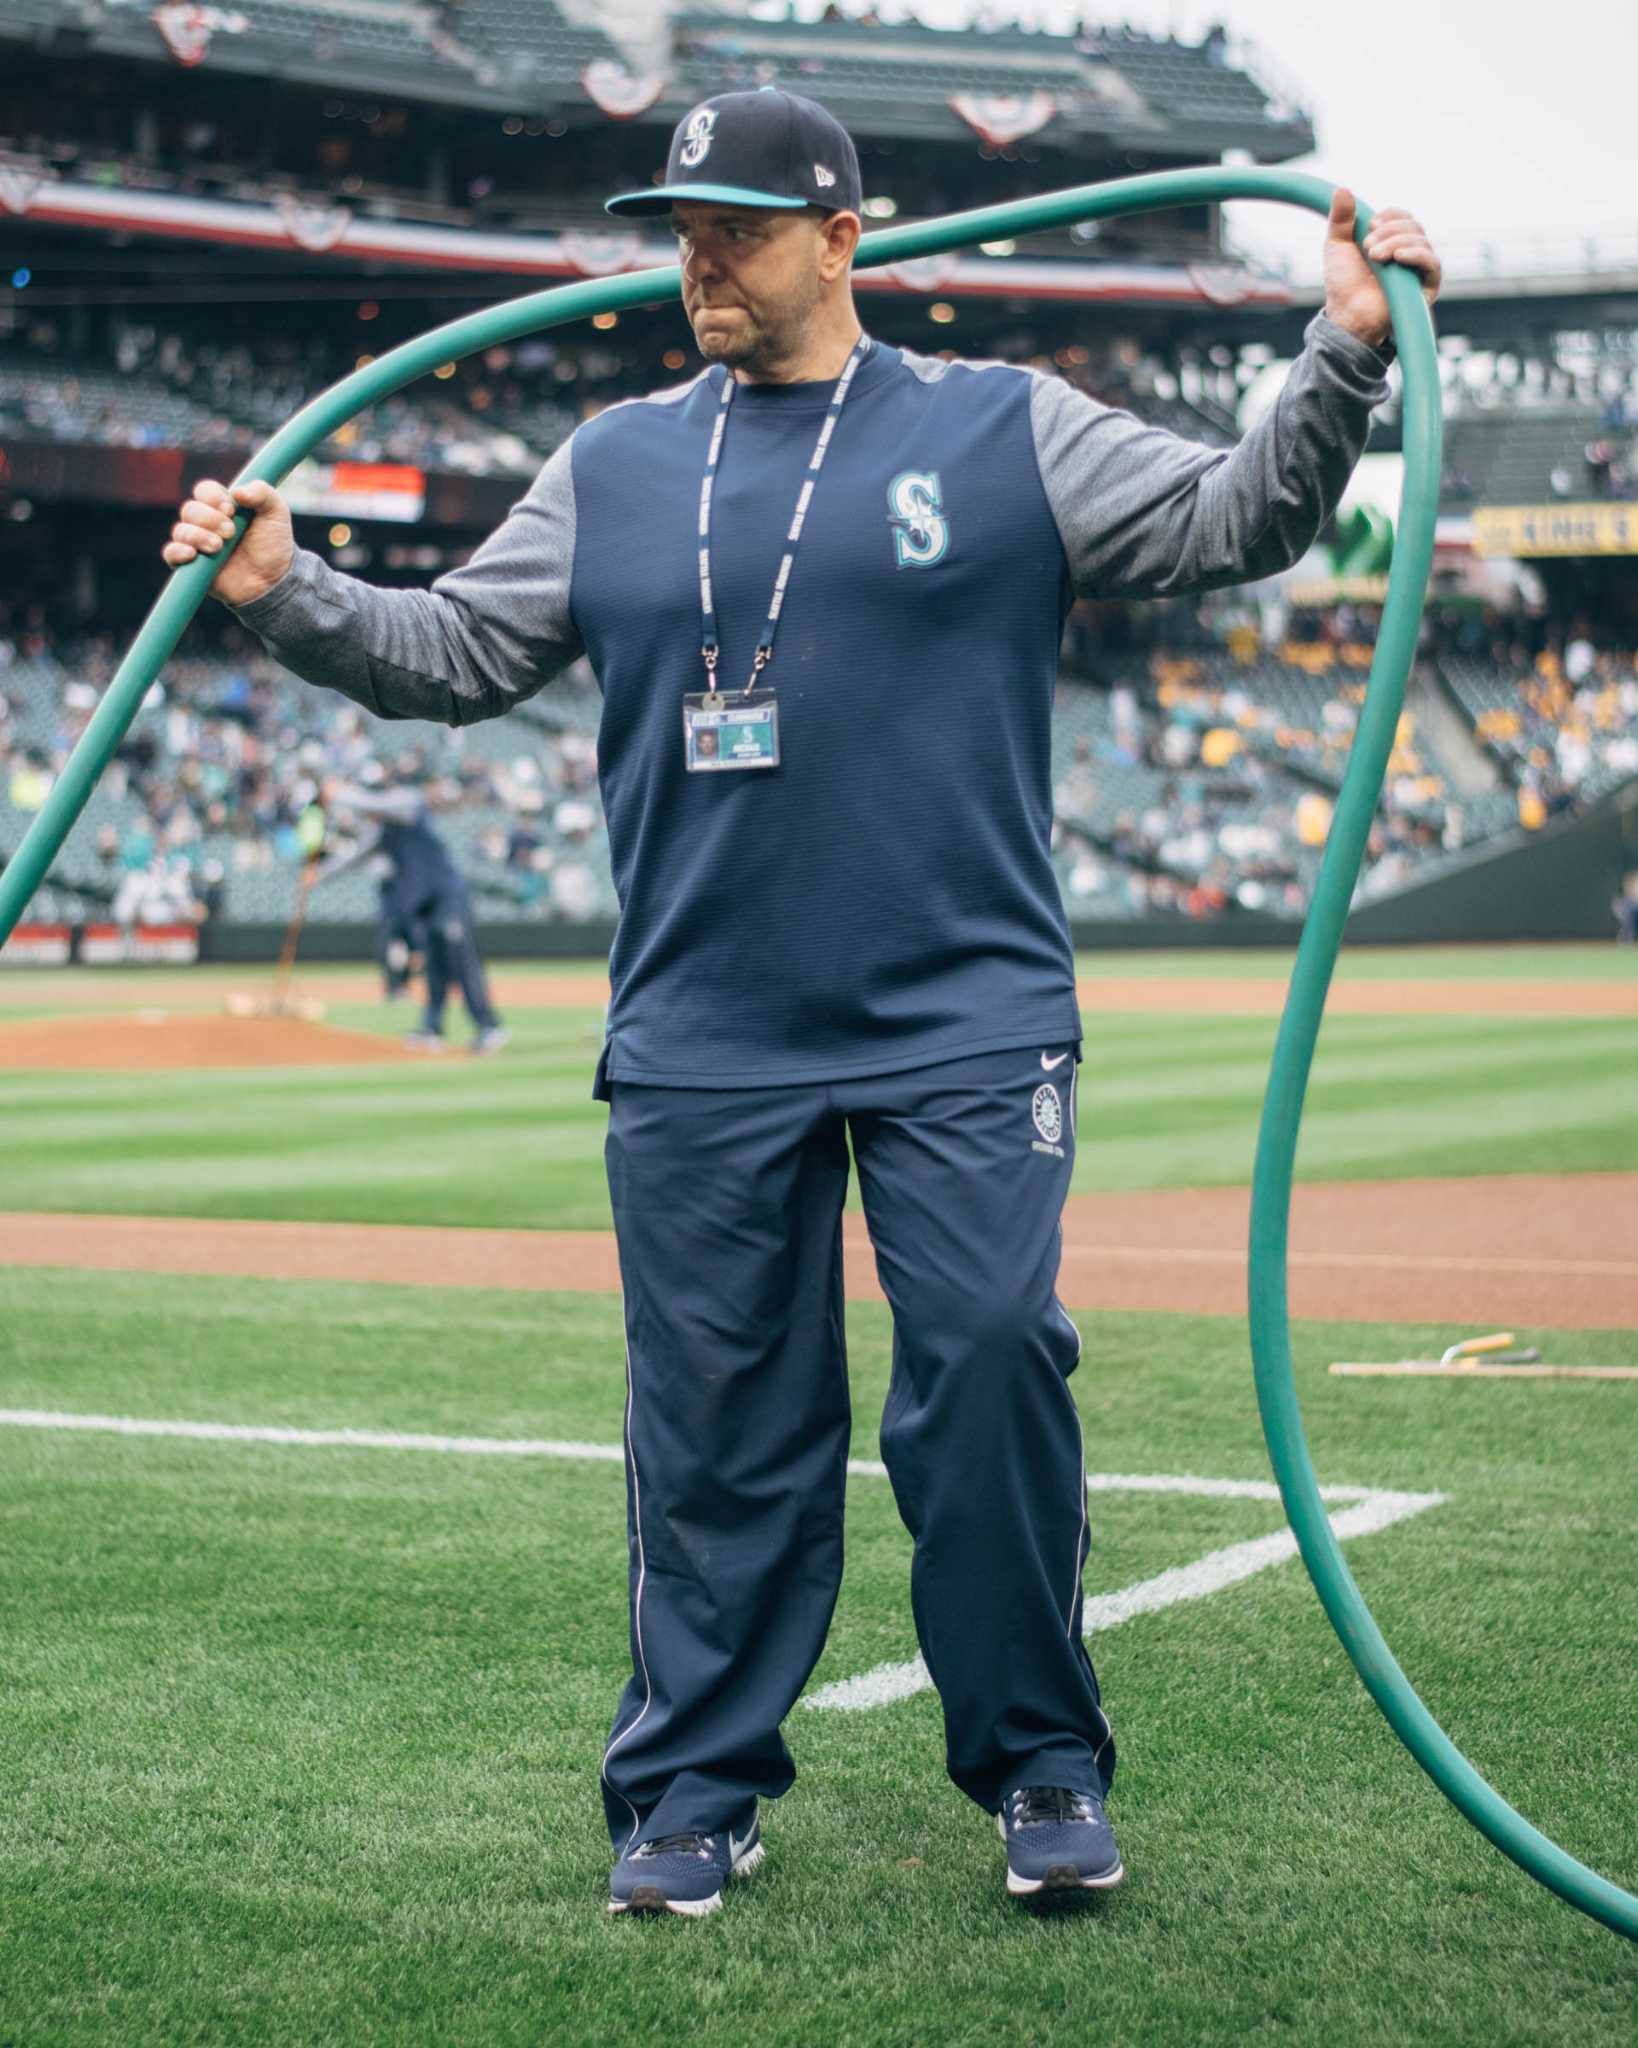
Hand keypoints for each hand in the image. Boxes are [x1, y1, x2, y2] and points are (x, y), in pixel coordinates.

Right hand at [162, 477, 294, 604]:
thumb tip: (238, 491)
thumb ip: (262, 493)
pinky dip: (177, 551)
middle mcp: (206, 522)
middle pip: (190, 509)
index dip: (212, 497)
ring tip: (219, 546)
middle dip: (209, 519)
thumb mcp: (276, 513)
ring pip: (180, 530)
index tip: (231, 509)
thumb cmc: (273, 544)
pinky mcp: (191, 565)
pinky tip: (192, 553)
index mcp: (222, 506)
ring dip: (198, 536)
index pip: (204, 490)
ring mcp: (197, 543)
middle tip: (231, 532)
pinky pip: (170, 554)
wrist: (274, 580)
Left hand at [1322, 188, 1441, 351]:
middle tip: (1368, 245)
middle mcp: (1409, 252)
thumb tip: (1341, 189)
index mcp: (1392, 239)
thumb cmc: (1343, 284)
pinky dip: (1417, 255)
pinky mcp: (1426, 287)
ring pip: (1422, 241)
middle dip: (1390, 231)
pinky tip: (1398, 257)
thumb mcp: (1337, 246)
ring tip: (1375, 256)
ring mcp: (1419, 269)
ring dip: (1398, 242)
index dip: (1390, 215)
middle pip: (1413, 226)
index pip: (1403, 216)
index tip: (1371, 224)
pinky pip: (1432, 264)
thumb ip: (1341, 219)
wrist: (1347, 316)